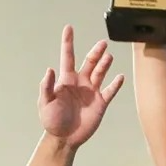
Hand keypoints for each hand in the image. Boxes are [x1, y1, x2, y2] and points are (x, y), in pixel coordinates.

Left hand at [38, 28, 124, 149]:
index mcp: (66, 80)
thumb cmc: (52, 120)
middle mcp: (80, 83)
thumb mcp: (45, 102)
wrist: (64, 138)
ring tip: (109, 56)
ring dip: (105, 64)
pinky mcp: (100, 103)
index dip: (68, 42)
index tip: (69, 28)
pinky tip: (120, 76)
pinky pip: (110, 91)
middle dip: (96, 52)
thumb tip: (50, 69)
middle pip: (90, 62)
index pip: (68, 56)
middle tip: (103, 43)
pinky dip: (116, 84)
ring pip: (101, 73)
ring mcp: (91, 92)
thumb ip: (47, 86)